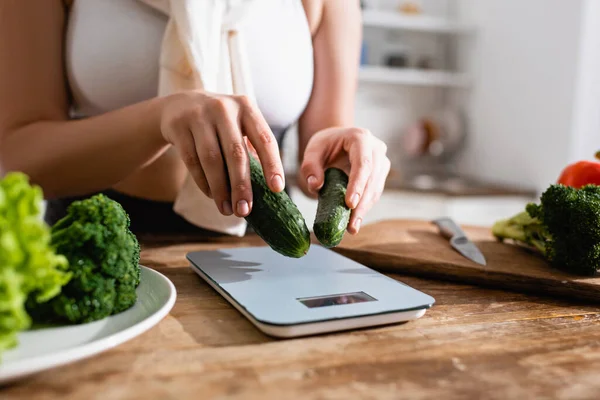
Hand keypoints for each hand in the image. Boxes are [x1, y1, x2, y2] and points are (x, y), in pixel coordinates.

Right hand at [160, 91, 283, 216]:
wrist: (179, 105)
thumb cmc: (220, 123)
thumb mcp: (238, 125)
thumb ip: (252, 149)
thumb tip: (265, 189)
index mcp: (246, 107)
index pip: (265, 139)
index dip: (272, 165)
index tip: (277, 189)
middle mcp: (224, 108)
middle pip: (236, 153)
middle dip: (241, 186)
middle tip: (244, 211)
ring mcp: (199, 115)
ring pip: (212, 160)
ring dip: (220, 189)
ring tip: (226, 210)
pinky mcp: (178, 126)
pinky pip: (192, 161)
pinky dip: (203, 182)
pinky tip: (211, 195)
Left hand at [300, 127, 390, 234]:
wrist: (337, 142)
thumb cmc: (324, 145)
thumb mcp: (312, 150)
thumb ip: (310, 166)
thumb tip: (315, 185)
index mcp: (360, 138)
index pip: (363, 163)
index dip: (357, 184)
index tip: (349, 204)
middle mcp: (376, 149)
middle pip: (372, 179)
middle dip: (361, 204)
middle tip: (351, 225)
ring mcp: (381, 162)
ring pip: (375, 189)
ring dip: (364, 210)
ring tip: (352, 228)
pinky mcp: (381, 175)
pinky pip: (374, 194)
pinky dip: (364, 208)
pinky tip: (354, 222)